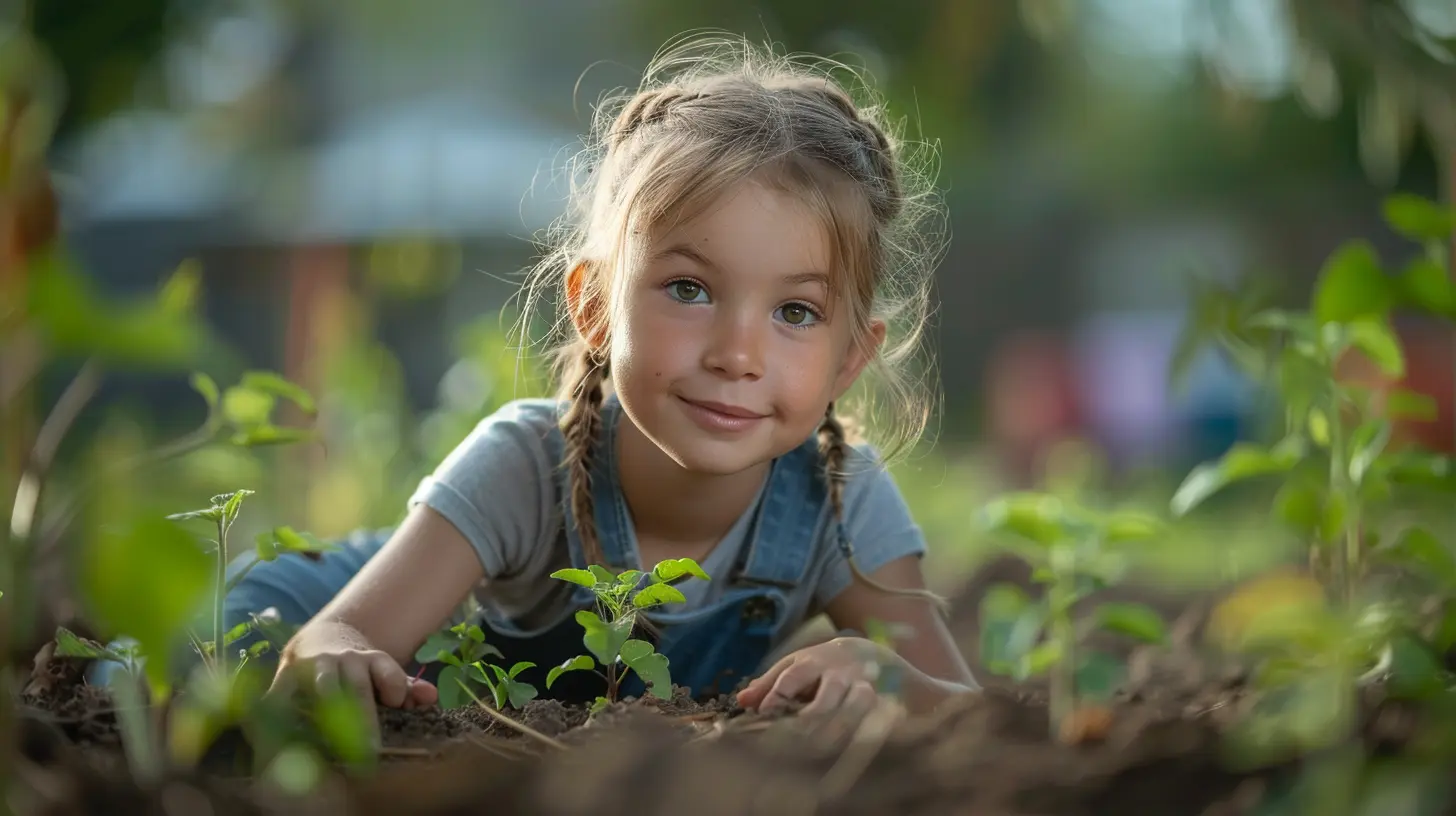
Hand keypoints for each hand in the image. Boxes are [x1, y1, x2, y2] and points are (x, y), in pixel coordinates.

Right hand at [269, 620, 437, 744]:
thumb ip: (407, 688)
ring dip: (329, 715)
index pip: (389, 676)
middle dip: (365, 719)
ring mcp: (316, 667)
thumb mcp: (385, 673)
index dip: (394, 690)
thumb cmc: (359, 670)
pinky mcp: (287, 675)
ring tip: (332, 746)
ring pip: (325, 690)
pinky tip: (280, 738)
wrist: (321, 639)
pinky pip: (282, 697)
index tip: (397, 706)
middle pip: (359, 689)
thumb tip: (430, 697)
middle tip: (369, 750)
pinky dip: (280, 714)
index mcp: (373, 661)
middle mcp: (346, 661)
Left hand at [737, 637, 902, 741]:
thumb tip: (741, 702)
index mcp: (812, 662)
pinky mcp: (882, 702)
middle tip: (794, 740)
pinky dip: (863, 735)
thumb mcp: (795, 666)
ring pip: (852, 709)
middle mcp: (839, 674)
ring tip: (819, 749)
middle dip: (810, 720)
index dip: (778, 696)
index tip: (765, 713)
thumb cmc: (823, 665)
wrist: (872, 656)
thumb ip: (769, 683)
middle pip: (825, 699)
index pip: (792, 678)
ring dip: (837, 730)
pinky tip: (847, 750)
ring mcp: (863, 687)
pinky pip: (875, 721)